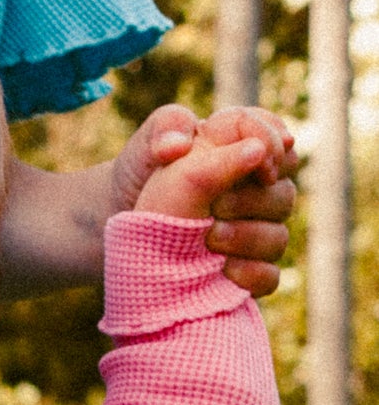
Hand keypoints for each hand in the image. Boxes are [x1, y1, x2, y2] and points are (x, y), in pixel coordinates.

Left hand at [113, 104, 295, 297]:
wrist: (120, 228)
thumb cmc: (140, 177)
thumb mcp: (147, 145)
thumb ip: (168, 126)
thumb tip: (181, 144)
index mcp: (243, 153)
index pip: (283, 147)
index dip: (275, 151)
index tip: (257, 161)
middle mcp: (256, 193)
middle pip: (284, 195)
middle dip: (250, 200)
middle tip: (214, 206)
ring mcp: (254, 234)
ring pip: (278, 238)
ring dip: (246, 237)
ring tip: (208, 237)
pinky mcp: (245, 271)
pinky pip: (268, 277)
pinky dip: (249, 274)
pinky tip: (222, 270)